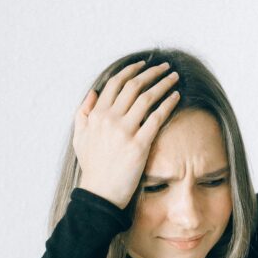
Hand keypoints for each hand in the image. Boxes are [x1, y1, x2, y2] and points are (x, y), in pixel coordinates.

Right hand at [73, 61, 180, 208]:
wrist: (100, 192)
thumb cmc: (93, 166)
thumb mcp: (80, 137)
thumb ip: (84, 113)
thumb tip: (93, 92)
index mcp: (97, 115)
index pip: (115, 83)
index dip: (131, 71)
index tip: (143, 64)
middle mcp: (110, 119)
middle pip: (134, 86)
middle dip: (152, 73)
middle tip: (165, 67)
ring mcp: (125, 131)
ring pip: (147, 98)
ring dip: (163, 84)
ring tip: (175, 78)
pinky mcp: (139, 145)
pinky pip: (156, 118)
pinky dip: (168, 104)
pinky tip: (177, 97)